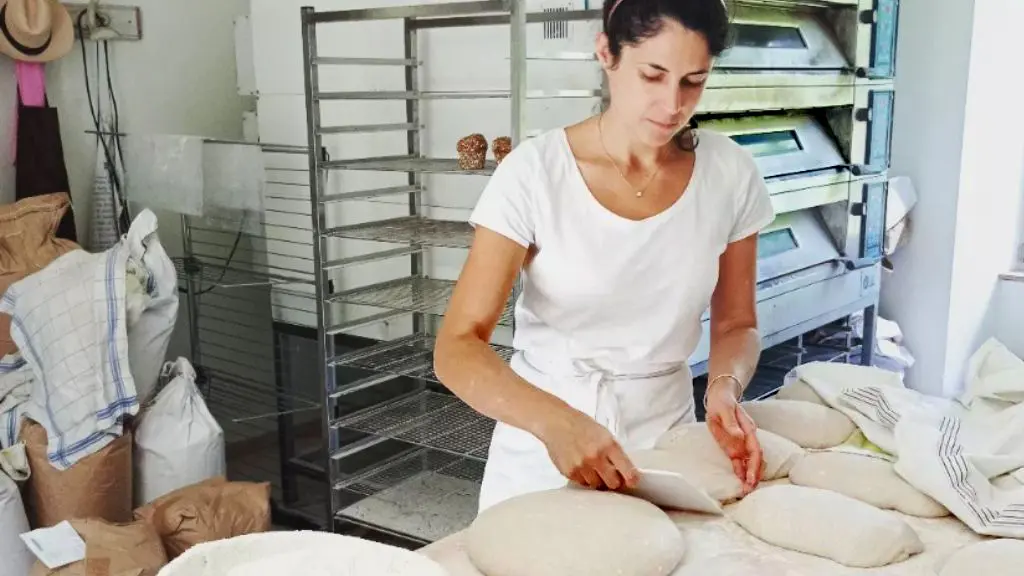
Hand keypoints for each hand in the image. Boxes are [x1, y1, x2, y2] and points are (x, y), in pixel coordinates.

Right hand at [537, 406, 638, 491]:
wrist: (556, 422)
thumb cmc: (580, 425)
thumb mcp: (604, 434)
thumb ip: (615, 453)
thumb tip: (625, 472)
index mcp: (608, 445)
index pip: (627, 471)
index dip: (631, 479)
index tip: (632, 482)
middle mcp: (596, 457)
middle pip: (613, 483)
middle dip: (612, 480)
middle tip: (609, 473)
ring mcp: (582, 466)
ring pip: (596, 485)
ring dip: (596, 479)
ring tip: (590, 465)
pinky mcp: (569, 472)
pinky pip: (582, 483)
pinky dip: (583, 477)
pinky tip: (580, 464)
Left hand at [705, 376, 763, 493]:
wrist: (720, 398)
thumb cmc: (723, 402)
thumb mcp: (725, 410)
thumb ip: (731, 423)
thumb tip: (738, 435)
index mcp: (748, 430)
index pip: (755, 451)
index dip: (753, 466)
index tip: (751, 478)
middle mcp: (748, 439)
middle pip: (755, 460)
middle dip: (754, 475)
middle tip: (748, 490)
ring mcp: (741, 444)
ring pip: (749, 463)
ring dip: (749, 476)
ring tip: (746, 491)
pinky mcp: (733, 447)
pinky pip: (740, 462)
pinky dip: (742, 473)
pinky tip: (742, 483)